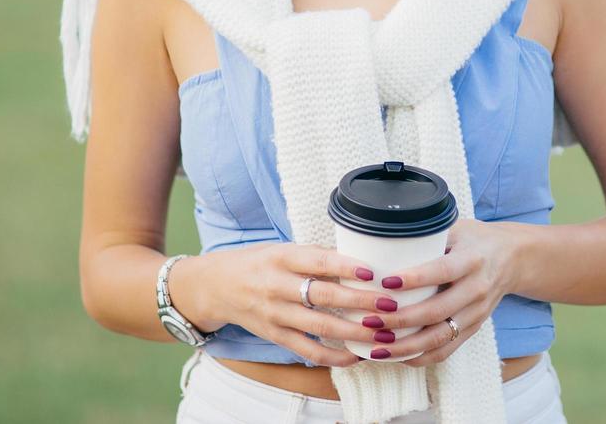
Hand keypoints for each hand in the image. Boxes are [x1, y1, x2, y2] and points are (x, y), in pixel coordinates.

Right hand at [180, 244, 400, 367]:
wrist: (215, 286)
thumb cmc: (259, 263)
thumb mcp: (283, 250)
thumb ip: (316, 256)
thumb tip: (360, 260)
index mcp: (282, 258)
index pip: (318, 261)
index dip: (346, 266)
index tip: (373, 273)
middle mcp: (277, 286)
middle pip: (324, 296)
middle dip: (360, 302)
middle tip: (390, 305)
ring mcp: (275, 314)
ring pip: (320, 327)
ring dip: (355, 332)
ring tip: (383, 333)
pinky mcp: (275, 336)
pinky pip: (307, 350)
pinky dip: (333, 356)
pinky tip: (356, 355)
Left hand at [366, 218, 522, 367]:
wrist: (514, 259)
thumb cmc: (475, 240)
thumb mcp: (457, 228)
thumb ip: (428, 234)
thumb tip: (384, 234)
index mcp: (472, 259)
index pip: (442, 271)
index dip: (414, 279)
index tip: (385, 283)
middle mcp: (476, 288)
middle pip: (437, 311)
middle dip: (400, 319)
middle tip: (370, 320)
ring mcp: (477, 312)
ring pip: (440, 337)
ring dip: (406, 345)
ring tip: (377, 346)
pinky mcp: (474, 328)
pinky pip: (446, 350)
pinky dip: (420, 356)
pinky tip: (396, 356)